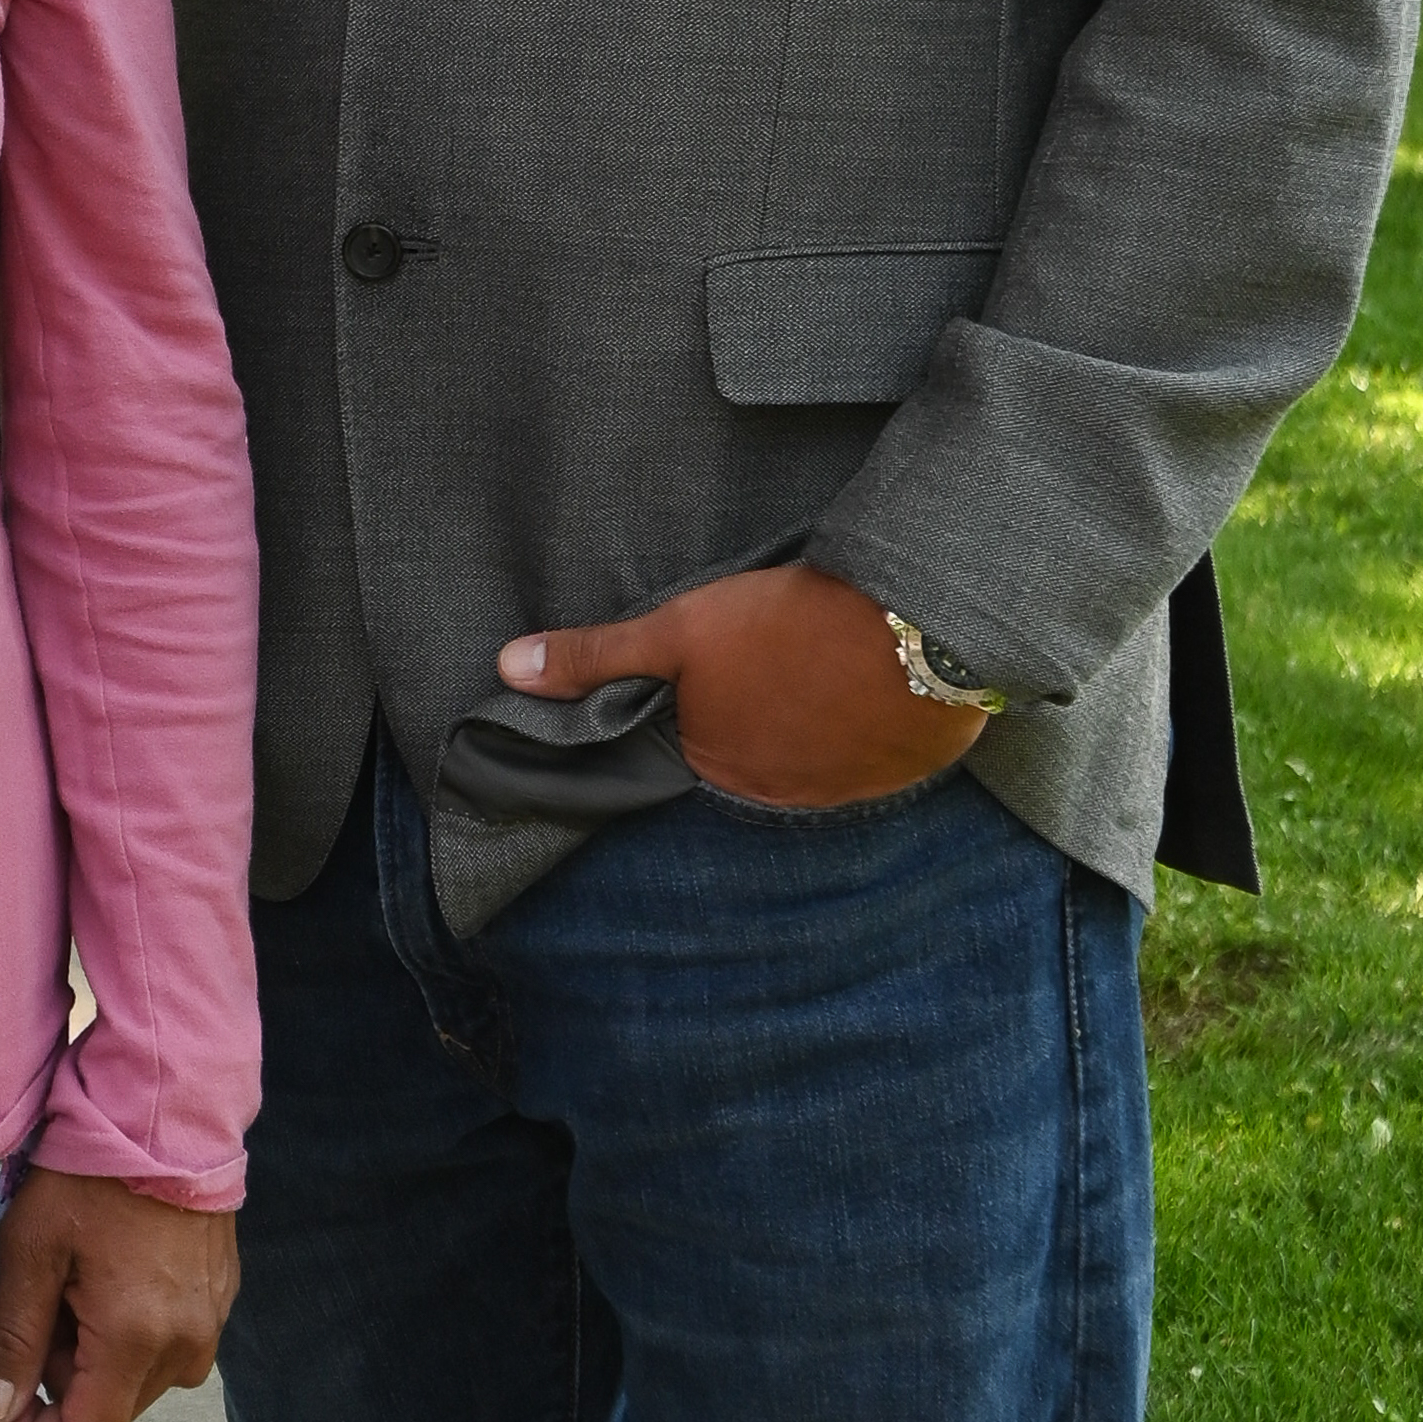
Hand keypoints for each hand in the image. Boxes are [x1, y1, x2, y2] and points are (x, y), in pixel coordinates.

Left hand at [0, 1166, 239, 1421]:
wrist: (167, 1116)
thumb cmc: (89, 1178)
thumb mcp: (32, 1252)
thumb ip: (15, 1339)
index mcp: (135, 1340)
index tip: (8, 1399)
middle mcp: (185, 1347)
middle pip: (115, 1407)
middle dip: (65, 1378)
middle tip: (42, 1308)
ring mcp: (212, 1325)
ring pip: (141, 1378)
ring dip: (99, 1355)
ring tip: (77, 1286)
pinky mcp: (222, 1300)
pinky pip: (170, 1345)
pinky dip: (133, 1331)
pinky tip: (114, 1275)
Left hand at [497, 562, 985, 815]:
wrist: (914, 632)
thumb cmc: (784, 628)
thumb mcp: (677, 631)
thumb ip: (595, 656)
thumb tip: (508, 670)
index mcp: (715, 762)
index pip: (689, 748)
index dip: (696, 710)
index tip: (710, 677)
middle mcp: (775, 792)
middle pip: (750, 758)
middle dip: (751, 722)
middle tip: (767, 667)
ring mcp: (841, 787)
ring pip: (810, 759)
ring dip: (808, 727)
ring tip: (815, 672)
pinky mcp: (897, 771)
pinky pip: (867, 757)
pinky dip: (861, 729)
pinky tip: (862, 688)